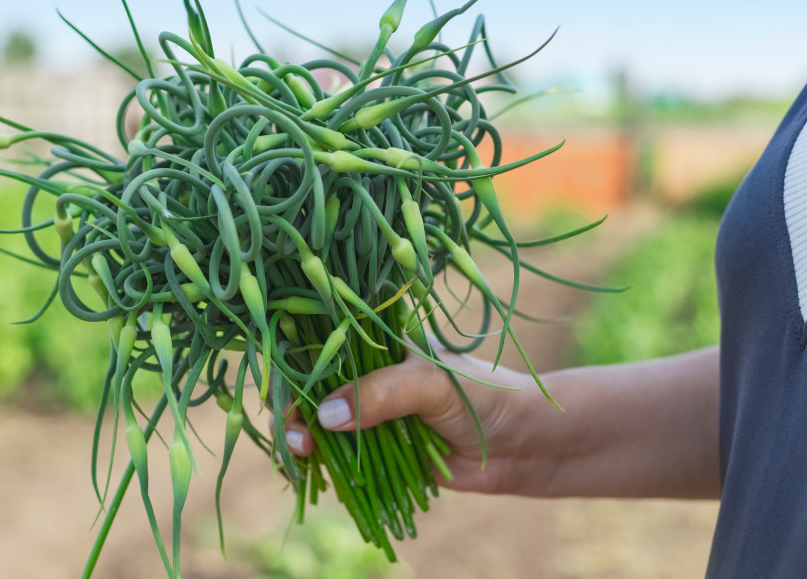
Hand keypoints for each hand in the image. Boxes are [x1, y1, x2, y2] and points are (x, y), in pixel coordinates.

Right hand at [279, 337, 567, 495]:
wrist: (524, 445)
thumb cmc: (486, 395)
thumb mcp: (433, 384)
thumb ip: (380, 393)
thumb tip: (325, 417)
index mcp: (378, 337)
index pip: (322, 340)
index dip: (295, 361)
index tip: (282, 387)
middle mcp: (368, 369)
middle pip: (311, 384)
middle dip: (294, 407)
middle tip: (295, 434)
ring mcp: (370, 409)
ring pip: (318, 420)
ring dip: (302, 437)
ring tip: (301, 454)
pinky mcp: (376, 446)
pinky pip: (336, 453)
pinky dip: (319, 463)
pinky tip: (309, 470)